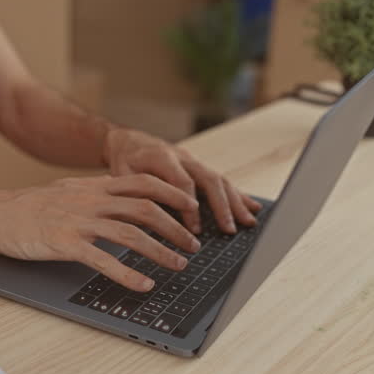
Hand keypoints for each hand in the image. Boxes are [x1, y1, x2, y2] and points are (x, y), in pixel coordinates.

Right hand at [0, 175, 201, 290]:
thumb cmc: (29, 207)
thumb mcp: (68, 192)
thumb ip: (96, 193)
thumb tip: (122, 197)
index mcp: (94, 187)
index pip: (143, 182)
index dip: (172, 193)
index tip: (192, 205)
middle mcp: (91, 200)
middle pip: (145, 209)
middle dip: (176, 227)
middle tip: (194, 245)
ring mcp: (78, 221)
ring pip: (131, 234)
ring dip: (161, 251)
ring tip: (179, 265)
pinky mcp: (65, 243)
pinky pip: (104, 260)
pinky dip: (128, 274)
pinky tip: (143, 285)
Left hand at [103, 128, 261, 234]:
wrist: (128, 142)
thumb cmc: (123, 163)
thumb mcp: (120, 177)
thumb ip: (137, 194)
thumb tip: (152, 220)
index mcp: (161, 157)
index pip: (182, 183)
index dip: (190, 208)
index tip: (195, 230)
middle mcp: (182, 157)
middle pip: (209, 179)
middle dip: (222, 206)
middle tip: (230, 229)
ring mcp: (194, 162)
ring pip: (219, 179)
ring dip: (236, 202)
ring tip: (249, 222)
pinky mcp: (199, 168)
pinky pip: (222, 181)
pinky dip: (238, 195)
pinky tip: (253, 207)